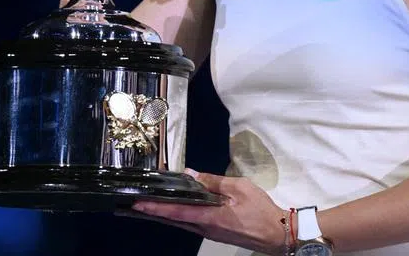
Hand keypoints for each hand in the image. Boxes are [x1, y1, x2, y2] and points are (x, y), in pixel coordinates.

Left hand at [119, 169, 287, 255]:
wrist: (277, 234)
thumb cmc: (260, 210)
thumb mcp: (240, 188)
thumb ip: (214, 181)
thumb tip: (191, 174)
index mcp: (210, 217)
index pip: (176, 212)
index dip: (156, 209)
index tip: (138, 205)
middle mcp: (205, 228)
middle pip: (173, 220)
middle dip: (152, 214)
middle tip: (132, 206)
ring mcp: (209, 232)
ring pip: (180, 223)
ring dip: (163, 216)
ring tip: (147, 207)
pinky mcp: (215, 232)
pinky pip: (190, 224)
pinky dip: (177, 217)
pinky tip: (173, 210)